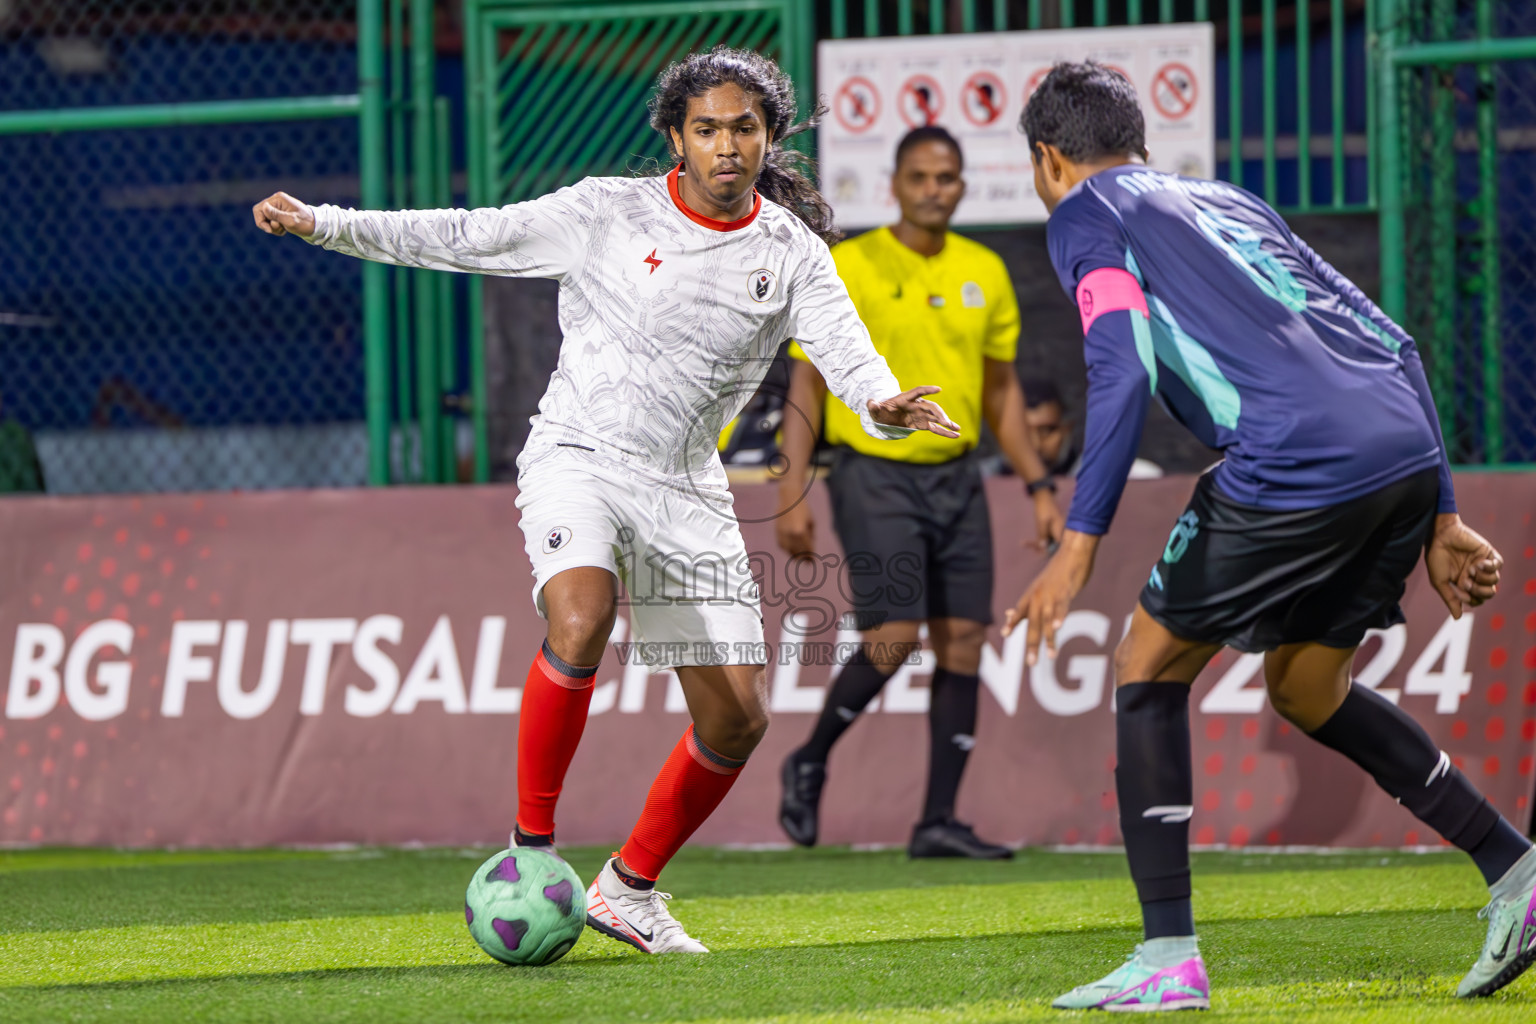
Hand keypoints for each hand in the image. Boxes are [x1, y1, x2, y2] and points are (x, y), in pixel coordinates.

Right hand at [252, 191, 315, 237]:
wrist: (317, 227)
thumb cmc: (305, 223)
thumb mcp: (290, 221)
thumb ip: (276, 215)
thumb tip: (263, 207)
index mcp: (278, 198)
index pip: (259, 209)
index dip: (261, 221)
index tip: (269, 230)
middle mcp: (277, 201)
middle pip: (260, 214)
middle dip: (267, 224)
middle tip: (279, 230)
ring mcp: (278, 207)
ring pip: (266, 219)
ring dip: (272, 227)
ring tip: (283, 230)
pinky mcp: (280, 214)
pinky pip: (271, 222)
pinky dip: (275, 228)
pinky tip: (285, 230)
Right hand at [775, 495, 815, 559]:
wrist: (789, 499)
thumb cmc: (803, 509)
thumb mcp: (811, 522)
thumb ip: (811, 535)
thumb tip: (812, 544)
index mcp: (801, 532)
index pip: (807, 548)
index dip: (810, 556)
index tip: (812, 562)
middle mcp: (791, 534)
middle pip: (798, 551)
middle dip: (803, 558)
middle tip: (807, 562)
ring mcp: (783, 533)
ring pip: (788, 550)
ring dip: (794, 555)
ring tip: (799, 558)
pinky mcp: (777, 532)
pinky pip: (782, 545)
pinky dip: (787, 549)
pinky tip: (791, 551)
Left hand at [867, 386, 960, 438]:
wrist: (884, 417)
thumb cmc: (880, 411)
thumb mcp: (874, 409)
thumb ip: (873, 406)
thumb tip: (871, 403)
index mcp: (905, 398)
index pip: (918, 392)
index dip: (928, 390)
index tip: (938, 389)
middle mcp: (916, 405)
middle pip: (931, 407)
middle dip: (939, 414)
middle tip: (947, 422)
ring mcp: (921, 415)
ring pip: (936, 417)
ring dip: (946, 422)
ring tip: (956, 428)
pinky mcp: (922, 424)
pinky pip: (935, 428)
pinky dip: (945, 432)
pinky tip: (955, 435)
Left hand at [1002, 530, 1097, 665]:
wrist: (1073, 551)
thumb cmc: (1058, 572)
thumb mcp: (1039, 587)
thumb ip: (1025, 604)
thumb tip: (1008, 615)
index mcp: (1031, 595)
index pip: (1020, 612)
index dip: (1013, 623)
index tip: (1005, 634)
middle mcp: (1039, 596)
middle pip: (1033, 623)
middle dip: (1032, 644)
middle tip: (1030, 663)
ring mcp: (1052, 595)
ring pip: (1048, 620)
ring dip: (1049, 639)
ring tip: (1051, 656)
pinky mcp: (1067, 593)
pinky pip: (1062, 607)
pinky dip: (1059, 617)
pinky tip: (1057, 627)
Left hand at [1030, 489, 1065, 551]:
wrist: (1043, 497)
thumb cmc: (1044, 508)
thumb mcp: (1042, 522)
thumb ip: (1043, 534)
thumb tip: (1043, 547)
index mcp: (1061, 530)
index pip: (1059, 546)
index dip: (1051, 552)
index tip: (1042, 554)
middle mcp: (1059, 532)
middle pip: (1053, 546)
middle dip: (1042, 549)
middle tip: (1032, 549)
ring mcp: (1054, 532)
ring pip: (1047, 543)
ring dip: (1036, 545)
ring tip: (1024, 543)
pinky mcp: (1048, 531)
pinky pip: (1043, 539)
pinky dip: (1035, 541)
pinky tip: (1024, 542)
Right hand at [1424, 513, 1501, 617]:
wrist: (1439, 536)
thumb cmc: (1436, 558)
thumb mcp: (1440, 582)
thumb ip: (1450, 600)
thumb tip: (1458, 618)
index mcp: (1463, 583)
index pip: (1477, 599)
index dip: (1472, 599)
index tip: (1461, 591)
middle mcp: (1475, 575)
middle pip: (1489, 592)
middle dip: (1480, 591)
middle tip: (1467, 582)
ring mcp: (1482, 564)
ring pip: (1495, 580)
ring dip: (1483, 578)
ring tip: (1471, 568)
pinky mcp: (1488, 553)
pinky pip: (1498, 564)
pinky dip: (1490, 567)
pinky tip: (1478, 563)